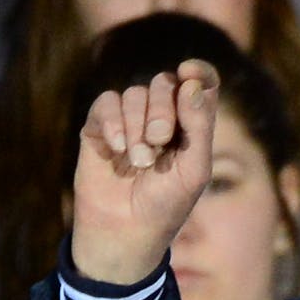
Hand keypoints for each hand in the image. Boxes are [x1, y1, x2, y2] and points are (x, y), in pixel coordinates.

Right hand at [70, 58, 219, 283]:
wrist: (126, 229)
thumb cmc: (167, 204)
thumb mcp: (194, 169)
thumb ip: (199, 126)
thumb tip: (191, 83)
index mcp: (191, 125)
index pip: (199, 84)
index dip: (198, 71)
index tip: (190, 70)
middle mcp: (162, 117)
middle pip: (165, 84)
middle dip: (162, 109)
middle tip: (159, 141)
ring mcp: (130, 120)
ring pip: (135, 93)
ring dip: (137, 125)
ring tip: (139, 160)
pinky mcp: (100, 127)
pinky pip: (107, 102)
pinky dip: (113, 122)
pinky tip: (117, 148)